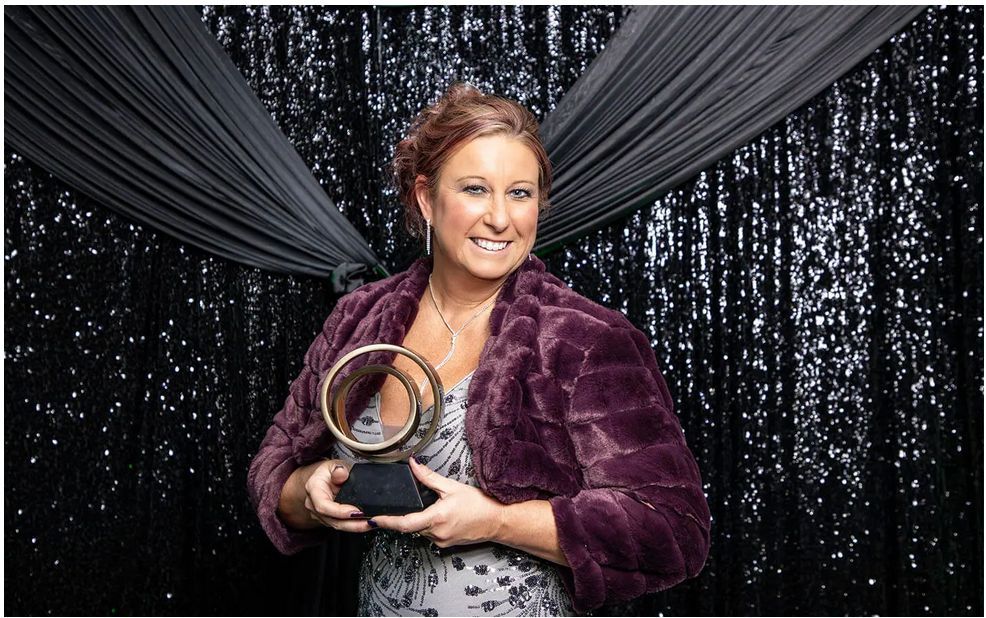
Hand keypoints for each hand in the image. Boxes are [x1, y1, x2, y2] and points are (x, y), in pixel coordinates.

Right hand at [303, 459, 373, 532]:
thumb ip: (338, 469)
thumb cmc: (328, 472)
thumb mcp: (333, 465)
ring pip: (339, 525)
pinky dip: (355, 525)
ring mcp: (320, 515)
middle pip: (333, 521)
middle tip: (371, 522)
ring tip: (373, 523)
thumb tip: (341, 473)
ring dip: (357, 527)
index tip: (356, 512)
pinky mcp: (329, 520)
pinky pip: (342, 525)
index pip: (323, 506)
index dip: (340, 512)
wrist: (321, 478)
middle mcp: (313, 505)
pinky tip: (367, 523)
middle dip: (354, 524)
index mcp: (313, 489)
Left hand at [369, 457, 504, 547]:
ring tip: (427, 506)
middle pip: (410, 526)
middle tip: (393, 508)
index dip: (387, 522)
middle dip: (402, 516)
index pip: (404, 523)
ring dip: (417, 519)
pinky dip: (427, 523)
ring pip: (419, 530)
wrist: (497, 521)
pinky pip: (429, 533)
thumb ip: (429, 478)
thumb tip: (414, 465)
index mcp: (436, 518)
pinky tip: (436, 514)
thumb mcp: (452, 487)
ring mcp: (441, 541)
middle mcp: (437, 533)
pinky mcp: (445, 543)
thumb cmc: (479, 505)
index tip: (373, 519)